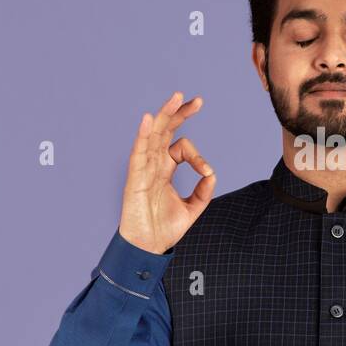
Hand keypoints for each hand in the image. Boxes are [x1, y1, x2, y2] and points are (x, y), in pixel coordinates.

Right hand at [118, 91, 214, 254]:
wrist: (148, 247)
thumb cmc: (164, 228)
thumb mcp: (192, 208)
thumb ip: (203, 190)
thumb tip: (211, 173)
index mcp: (165, 169)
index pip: (181, 147)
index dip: (197, 156)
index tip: (206, 171)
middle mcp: (153, 164)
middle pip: (165, 131)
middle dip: (179, 114)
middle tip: (196, 100)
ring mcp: (143, 169)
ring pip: (153, 135)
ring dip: (165, 115)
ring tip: (177, 97)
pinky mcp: (134, 178)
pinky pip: (138, 152)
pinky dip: (143, 135)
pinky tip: (149, 119)